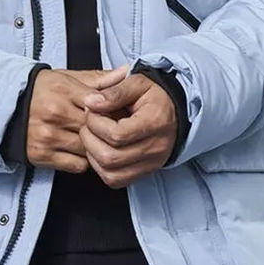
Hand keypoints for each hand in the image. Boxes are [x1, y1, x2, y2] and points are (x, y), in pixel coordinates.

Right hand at [25, 64, 128, 171]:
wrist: (7, 109)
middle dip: (107, 130)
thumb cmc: (41, 92)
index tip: (116, 113)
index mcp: (63, 90)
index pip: (100, 103)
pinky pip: (77, 165)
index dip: (112, 110)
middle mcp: (55, 113)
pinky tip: (80, 151)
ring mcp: (48, 136)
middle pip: (96, 127)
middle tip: (112, 129)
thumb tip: (126, 72)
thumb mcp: (68, 78)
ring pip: (89, 148)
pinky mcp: (42, 155)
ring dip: (95, 147)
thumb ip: (98, 79)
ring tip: (95, 140)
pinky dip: (83, 160)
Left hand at [79, 73, 177, 187]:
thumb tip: (91, 102)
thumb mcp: (137, 83)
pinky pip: (115, 181)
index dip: (96, 123)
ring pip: (111, 174)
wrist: (174, 110)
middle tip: (89, 124)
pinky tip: (100, 150)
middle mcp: (155, 148)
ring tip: (93, 136)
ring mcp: (151, 164)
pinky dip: (101, 168)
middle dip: (90, 139)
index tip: (92, 110)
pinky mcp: (144, 172)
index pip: (117, 134)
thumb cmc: (155, 96)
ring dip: (93, 156)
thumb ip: (114, 92)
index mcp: (155, 122)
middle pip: (110, 157)